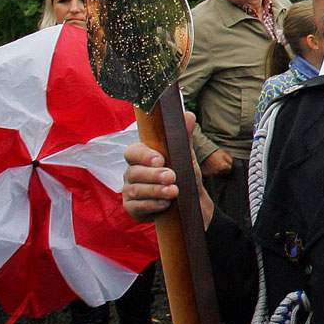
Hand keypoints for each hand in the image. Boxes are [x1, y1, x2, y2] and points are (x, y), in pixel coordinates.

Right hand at [122, 112, 214, 226]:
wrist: (193, 203)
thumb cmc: (185, 176)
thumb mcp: (186, 157)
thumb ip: (184, 137)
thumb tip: (187, 115)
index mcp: (142, 157)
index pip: (133, 152)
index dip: (144, 155)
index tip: (160, 159)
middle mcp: (133, 172)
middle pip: (134, 172)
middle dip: (153, 175)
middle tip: (172, 177)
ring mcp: (131, 191)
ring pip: (135, 189)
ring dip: (155, 191)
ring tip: (174, 191)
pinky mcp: (133, 208)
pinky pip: (136, 206)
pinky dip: (152, 205)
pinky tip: (165, 204)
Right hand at [201, 149, 233, 176]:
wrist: (203, 152)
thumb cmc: (214, 152)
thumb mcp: (224, 154)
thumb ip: (230, 161)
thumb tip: (234, 165)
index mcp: (223, 167)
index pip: (229, 169)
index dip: (228, 166)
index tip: (226, 164)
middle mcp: (218, 172)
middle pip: (223, 172)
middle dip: (223, 169)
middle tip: (220, 163)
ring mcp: (212, 173)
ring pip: (217, 174)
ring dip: (217, 170)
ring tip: (215, 164)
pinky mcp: (206, 174)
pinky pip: (211, 174)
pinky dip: (211, 171)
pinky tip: (210, 166)